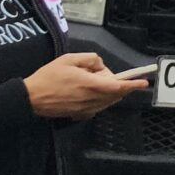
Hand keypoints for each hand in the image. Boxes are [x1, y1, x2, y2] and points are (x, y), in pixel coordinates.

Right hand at [25, 52, 145, 119]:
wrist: (30, 98)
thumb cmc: (49, 76)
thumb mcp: (70, 59)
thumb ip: (91, 59)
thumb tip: (102, 67)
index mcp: (90, 85)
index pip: (118, 87)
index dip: (133, 85)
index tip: (144, 83)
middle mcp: (91, 100)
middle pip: (115, 95)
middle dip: (117, 84)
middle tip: (101, 74)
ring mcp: (85, 110)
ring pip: (107, 102)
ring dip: (109, 92)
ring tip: (92, 81)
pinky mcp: (78, 115)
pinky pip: (97, 108)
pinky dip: (100, 100)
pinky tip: (88, 93)